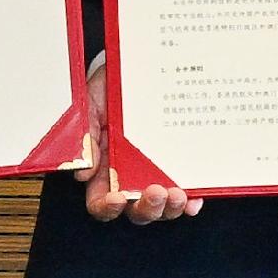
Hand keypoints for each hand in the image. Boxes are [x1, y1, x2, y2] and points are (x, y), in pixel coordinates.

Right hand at [75, 52, 200, 224]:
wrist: (136, 67)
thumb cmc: (109, 88)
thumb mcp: (91, 105)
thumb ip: (85, 135)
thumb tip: (83, 172)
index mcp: (103, 166)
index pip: (100, 201)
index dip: (106, 207)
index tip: (115, 199)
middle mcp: (128, 175)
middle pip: (135, 210)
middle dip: (146, 208)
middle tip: (155, 192)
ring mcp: (153, 172)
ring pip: (161, 207)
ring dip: (170, 208)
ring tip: (177, 194)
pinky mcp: (175, 165)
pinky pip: (186, 192)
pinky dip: (191, 201)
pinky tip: (194, 197)